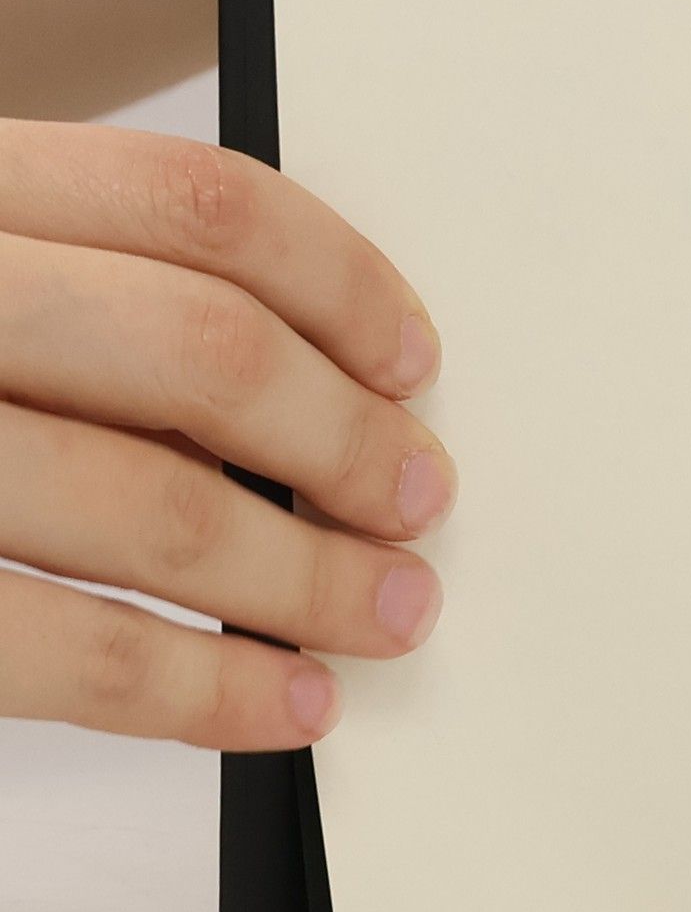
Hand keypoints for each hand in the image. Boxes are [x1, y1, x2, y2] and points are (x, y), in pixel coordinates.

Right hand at [0, 122, 454, 749]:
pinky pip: (50, 646)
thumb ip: (85, 295)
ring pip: (147, 506)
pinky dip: (196, 690)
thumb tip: (320, 392)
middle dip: (345, 446)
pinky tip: (280, 706)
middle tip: (419, 504)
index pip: (197, 204)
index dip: (343, 286)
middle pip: (199, 353)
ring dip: (305, 580)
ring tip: (388, 616)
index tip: (413, 365)